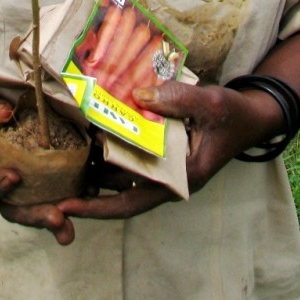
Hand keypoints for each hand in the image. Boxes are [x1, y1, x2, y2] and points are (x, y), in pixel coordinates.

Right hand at [0, 79, 76, 244]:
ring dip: (57, 217)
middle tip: (56, 219)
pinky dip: (73, 194)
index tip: (13, 176)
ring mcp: (24, 182)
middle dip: (36, 216)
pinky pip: (57, 187)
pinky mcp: (45, 173)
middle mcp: (2, 182)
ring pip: (37, 206)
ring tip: (71, 227)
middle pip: (14, 209)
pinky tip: (91, 192)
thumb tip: (6, 112)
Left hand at [59, 79, 280, 222]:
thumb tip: (138, 94)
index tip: (66, 205)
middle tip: (50, 180)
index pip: (130, 201)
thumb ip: (177, 99)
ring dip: (92, 168)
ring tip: (60, 155)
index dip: (98, 206)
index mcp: (179, 178)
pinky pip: (129, 156)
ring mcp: (163, 168)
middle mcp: (167, 179)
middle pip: (118, 193)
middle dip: (85, 188)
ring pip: (120, 176)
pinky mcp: (161, 153)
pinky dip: (109, 149)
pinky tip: (89, 134)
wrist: (249, 117)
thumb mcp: (210, 104)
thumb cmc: (232, 115)